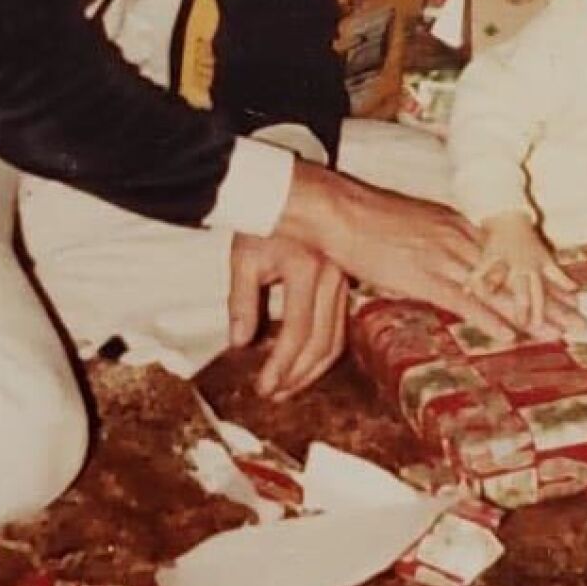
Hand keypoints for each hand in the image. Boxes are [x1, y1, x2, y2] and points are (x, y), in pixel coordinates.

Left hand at [228, 231, 348, 399]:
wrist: (287, 191)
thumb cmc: (263, 219)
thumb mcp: (244, 259)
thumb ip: (243, 302)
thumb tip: (241, 341)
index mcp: (306, 269)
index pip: (297, 332)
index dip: (281, 365)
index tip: (265, 386)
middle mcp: (331, 277)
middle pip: (322, 342)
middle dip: (298, 375)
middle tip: (276, 393)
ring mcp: (343, 279)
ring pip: (336, 337)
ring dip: (312, 368)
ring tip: (289, 385)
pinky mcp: (345, 282)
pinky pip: (339, 324)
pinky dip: (322, 348)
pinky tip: (306, 360)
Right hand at [277, 162, 583, 336]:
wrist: (340, 212)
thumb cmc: (368, 220)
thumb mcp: (414, 227)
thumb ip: (437, 243)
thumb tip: (451, 263)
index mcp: (457, 227)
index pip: (509, 256)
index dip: (541, 275)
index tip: (568, 290)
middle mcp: (458, 241)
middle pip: (513, 274)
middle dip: (549, 299)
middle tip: (579, 320)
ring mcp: (444, 258)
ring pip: (496, 289)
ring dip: (530, 313)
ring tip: (558, 333)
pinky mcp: (423, 276)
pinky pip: (463, 300)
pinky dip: (487, 318)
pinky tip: (508, 334)